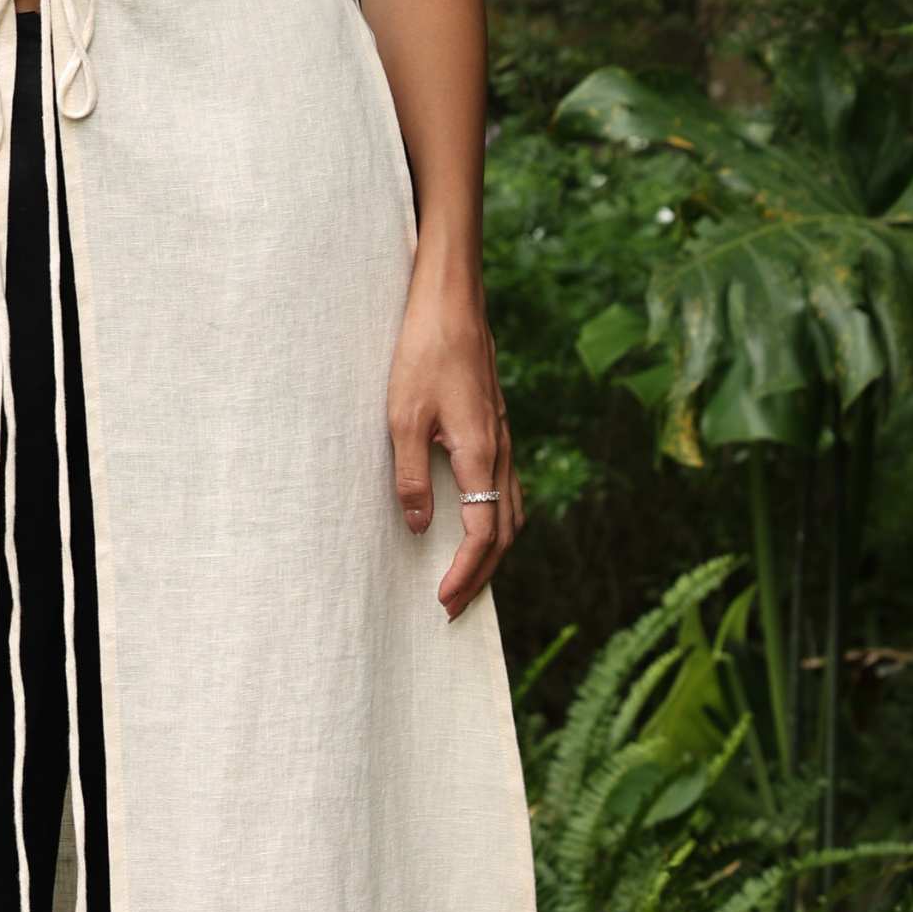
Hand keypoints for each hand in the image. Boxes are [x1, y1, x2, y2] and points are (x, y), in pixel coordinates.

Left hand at [387, 278, 522, 619]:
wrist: (452, 303)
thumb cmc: (423, 353)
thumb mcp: (401, 417)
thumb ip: (411, 475)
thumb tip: (419, 527)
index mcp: (480, 455)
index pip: (483, 534)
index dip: (466, 572)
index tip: (443, 600)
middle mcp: (500, 452)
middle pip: (504, 533)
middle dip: (482, 576)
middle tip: (454, 608)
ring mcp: (502, 440)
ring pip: (511, 513)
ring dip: (493, 553)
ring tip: (467, 579)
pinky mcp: (495, 428)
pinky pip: (506, 490)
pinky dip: (496, 522)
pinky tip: (476, 526)